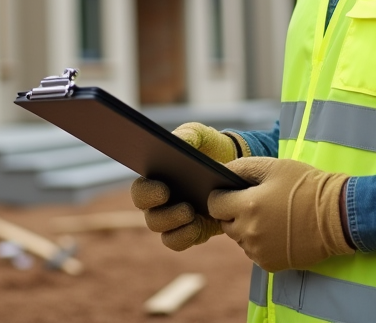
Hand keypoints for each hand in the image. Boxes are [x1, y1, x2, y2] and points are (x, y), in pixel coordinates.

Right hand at [129, 122, 238, 250]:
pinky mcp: (191, 232)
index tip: (163, 189)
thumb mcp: (200, 135)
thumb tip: (181, 143)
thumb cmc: (209, 148)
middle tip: (184, 206)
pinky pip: (179, 241)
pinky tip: (198, 225)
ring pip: (163, 231)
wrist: (236, 164)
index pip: (140, 190)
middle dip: (164, 214)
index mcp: (156, 179)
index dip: (146, 193)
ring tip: (192, 213)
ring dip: (175, 225)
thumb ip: (189, 135)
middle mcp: (160, 203)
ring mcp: (175, 220)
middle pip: (150, 216)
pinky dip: (186, 236)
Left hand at [208, 157, 353, 271]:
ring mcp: (258, 252)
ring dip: (247, 228)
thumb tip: (221, 170)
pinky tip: (278, 231)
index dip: (221, 196)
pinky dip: (260, 243)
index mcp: (248, 206)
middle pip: (225, 223)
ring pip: (239, 239)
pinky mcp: (270, 264)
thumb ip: (242, 167)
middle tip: (256, 203)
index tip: (230, 192)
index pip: (214, 204)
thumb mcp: (274, 167)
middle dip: (234, 212)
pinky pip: (254, 252)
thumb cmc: (306, 186)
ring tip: (270, 216)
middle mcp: (249, 232)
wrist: (337, 216)